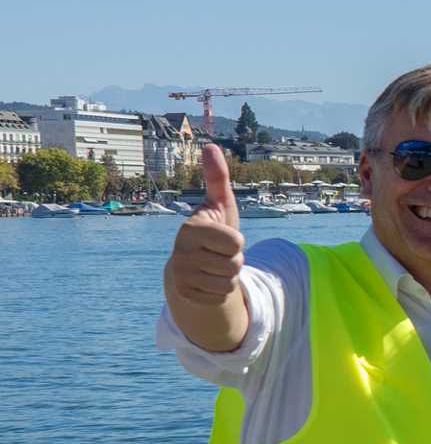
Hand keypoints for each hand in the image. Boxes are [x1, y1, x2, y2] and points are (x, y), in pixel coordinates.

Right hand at [166, 145, 243, 307]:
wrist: (193, 263)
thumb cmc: (212, 229)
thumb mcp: (219, 204)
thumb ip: (217, 178)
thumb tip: (211, 146)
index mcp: (190, 228)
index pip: (236, 242)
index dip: (237, 241)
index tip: (223, 236)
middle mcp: (180, 252)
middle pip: (235, 264)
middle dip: (234, 260)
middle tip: (219, 253)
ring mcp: (180, 275)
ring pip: (229, 283)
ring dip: (228, 276)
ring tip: (214, 265)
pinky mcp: (184, 294)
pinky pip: (221, 297)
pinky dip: (221, 291)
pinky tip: (208, 280)